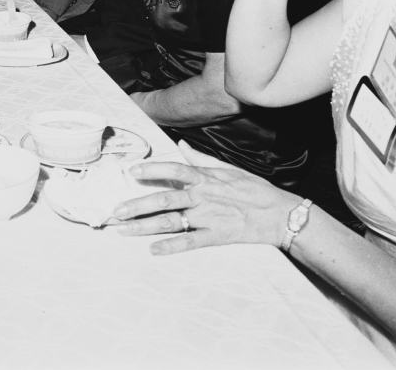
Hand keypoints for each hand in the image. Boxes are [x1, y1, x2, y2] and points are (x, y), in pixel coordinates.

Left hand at [111, 142, 299, 254]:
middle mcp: (203, 196)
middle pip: (165, 199)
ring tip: (124, 230)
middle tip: (116, 210)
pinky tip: (153, 250)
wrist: (280, 213)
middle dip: (138, 204)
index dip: (152, 170)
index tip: (131, 171)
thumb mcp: (228, 168)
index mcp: (205, 178)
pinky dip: (172, 246)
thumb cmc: (254, 189)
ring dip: (145, 226)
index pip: (174, 170)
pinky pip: (191, 242)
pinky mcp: (217, 235)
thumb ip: (200, 159)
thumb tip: (181, 146)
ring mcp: (209, 217)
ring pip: (171, 221)